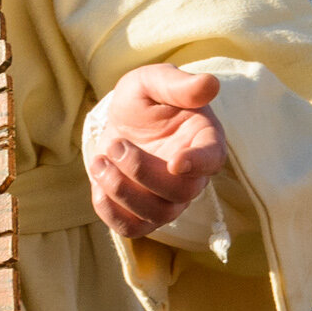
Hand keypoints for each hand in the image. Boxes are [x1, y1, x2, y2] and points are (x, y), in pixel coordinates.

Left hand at [85, 64, 226, 239]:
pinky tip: (98, 181)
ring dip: (122, 191)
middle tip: (116, 144)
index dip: (198, 163)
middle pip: (181, 192)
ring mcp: (169, 200)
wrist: (123, 121)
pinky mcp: (143, 214)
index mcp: (204, 140)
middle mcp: (192, 176)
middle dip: (141, 171)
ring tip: (99, 161)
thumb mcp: (154, 82)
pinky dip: (110, 211)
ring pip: (157, 215)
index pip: (213, 159)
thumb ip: (178, 84)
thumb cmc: (146, 99)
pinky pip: (132, 229)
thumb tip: (210, 84)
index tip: (176, 161)